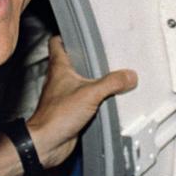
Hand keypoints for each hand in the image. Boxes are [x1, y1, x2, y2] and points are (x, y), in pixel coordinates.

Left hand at [26, 36, 136, 167]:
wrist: (47, 143)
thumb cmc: (56, 116)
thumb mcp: (90, 94)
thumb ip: (111, 83)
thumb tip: (128, 76)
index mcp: (59, 68)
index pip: (57, 44)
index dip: (66, 36)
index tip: (79, 32)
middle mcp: (60, 80)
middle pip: (71, 62)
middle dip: (86, 58)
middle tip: (102, 54)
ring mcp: (64, 96)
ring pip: (78, 82)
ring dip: (92, 80)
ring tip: (110, 76)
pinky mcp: (70, 111)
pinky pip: (84, 100)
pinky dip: (94, 99)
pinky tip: (106, 101)